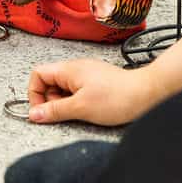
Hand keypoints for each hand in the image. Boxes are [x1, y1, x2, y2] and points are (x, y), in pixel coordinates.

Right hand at [26, 58, 156, 125]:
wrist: (147, 94)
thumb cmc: (118, 97)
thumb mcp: (80, 107)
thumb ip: (54, 110)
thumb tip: (34, 114)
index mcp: (68, 69)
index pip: (38, 75)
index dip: (35, 93)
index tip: (42, 111)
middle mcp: (76, 68)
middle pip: (49, 82)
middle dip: (51, 100)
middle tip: (63, 113)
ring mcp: (87, 74)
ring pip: (64, 88)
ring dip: (65, 102)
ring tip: (79, 111)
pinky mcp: (96, 82)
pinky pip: (77, 90)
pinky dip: (77, 101)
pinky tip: (89, 109)